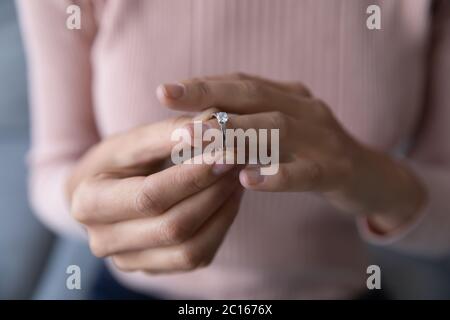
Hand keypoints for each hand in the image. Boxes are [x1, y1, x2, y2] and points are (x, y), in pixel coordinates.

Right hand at [68, 117, 242, 272]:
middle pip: (172, 226)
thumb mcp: (130, 141)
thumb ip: (167, 132)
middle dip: (213, 192)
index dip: (192, 177)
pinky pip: (197, 257)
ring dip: (222, 211)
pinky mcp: (153, 268)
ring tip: (237, 178)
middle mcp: (104, 240)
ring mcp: (129, 261)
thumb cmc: (114, 163)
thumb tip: (211, 125)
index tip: (225, 153)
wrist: (100, 194)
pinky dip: (220, 227)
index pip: (150, 196)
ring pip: (189, 249)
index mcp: (88, 204)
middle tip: (238, 161)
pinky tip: (229, 198)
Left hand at [157, 73, 426, 232]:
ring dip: (235, 134)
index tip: (166, 91)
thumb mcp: (282, 132)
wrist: (370, 176)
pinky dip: (277, 175)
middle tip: (168, 99)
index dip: (204, 85)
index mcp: (287, 97)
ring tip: (199, 141)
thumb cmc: (313, 154)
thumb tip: (198, 126)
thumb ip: (249, 125)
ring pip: (275, 128)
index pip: (241, 83)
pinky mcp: (336, 170)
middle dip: (209, 95)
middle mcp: (303, 109)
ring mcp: (322, 137)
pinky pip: (305, 172)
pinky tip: (248, 180)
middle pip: (253, 95)